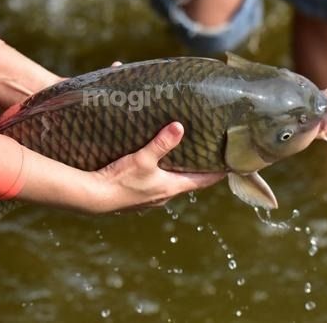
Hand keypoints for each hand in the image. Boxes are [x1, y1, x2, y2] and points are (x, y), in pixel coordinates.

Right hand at [91, 122, 225, 212]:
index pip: (203, 181)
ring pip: (170, 184)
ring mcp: (150, 199)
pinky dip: (160, 176)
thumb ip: (161, 143)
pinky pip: (154, 186)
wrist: (95, 198)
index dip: (217, 173)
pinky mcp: (136, 198)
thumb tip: (179, 126)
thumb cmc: (120, 180)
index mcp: (171, 188)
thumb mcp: (143, 158)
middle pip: (188, 182)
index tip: (231, 165)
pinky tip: (153, 168)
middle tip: (207, 155)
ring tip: (181, 158)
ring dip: (177, 173)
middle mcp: (164, 196)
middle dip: (197, 169)